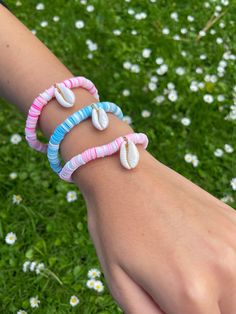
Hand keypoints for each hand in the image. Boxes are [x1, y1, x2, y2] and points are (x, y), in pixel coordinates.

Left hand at [81, 149, 235, 313]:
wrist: (124, 175)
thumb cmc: (117, 228)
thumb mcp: (122, 287)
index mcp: (190, 292)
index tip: (169, 301)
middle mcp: (224, 269)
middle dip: (203, 309)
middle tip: (177, 289)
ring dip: (221, 293)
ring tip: (189, 271)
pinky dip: (226, 268)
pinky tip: (201, 252)